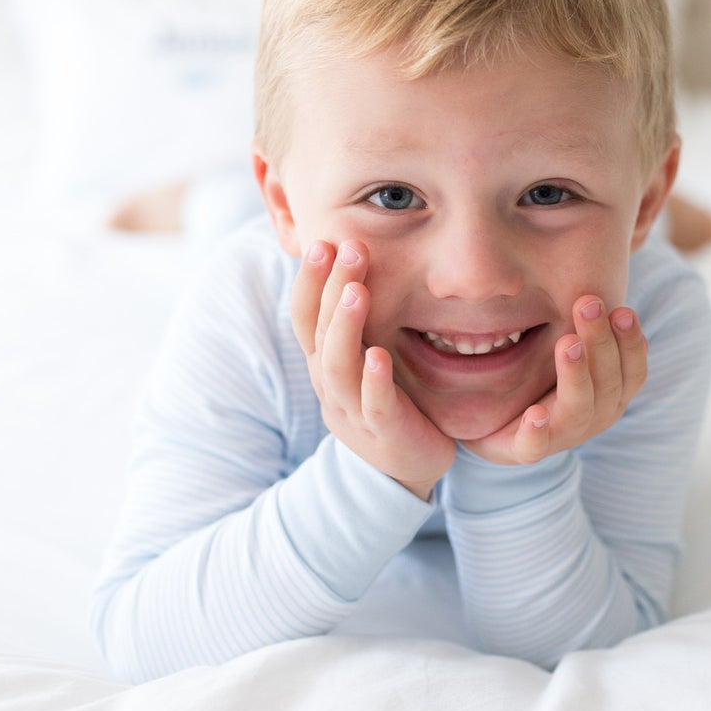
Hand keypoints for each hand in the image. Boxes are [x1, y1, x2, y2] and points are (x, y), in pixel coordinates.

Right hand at [290, 238, 456, 500]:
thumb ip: (355, 321)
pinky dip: (374, 380)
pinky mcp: (383, 432)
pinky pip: (374, 404)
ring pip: (339, 366)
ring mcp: (353, 410)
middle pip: (320, 332)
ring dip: (346, 327)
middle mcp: (330, 384)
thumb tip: (352, 260)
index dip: (311, 281)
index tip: (323, 241)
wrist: (404, 469)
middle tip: (347, 248)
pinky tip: (379, 356)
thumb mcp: (364, 357)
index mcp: (324, 363)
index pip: (306, 316)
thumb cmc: (386, 401)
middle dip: (330, 288)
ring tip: (357, 292)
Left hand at [461, 294, 647, 466]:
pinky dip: (537, 432)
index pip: (633, 369)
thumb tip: (598, 277)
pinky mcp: (526, 451)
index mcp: (611, 392)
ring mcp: (564, 435)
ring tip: (567, 343)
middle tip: (587, 304)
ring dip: (576, 374)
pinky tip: (534, 415)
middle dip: (600, 341)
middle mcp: (596, 414)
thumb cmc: (542, 378)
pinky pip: (535, 447)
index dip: (631, 341)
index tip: (622, 309)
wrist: (495, 427)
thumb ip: (586, 325)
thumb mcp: (569, 349)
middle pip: (609, 381)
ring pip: (579, 408)